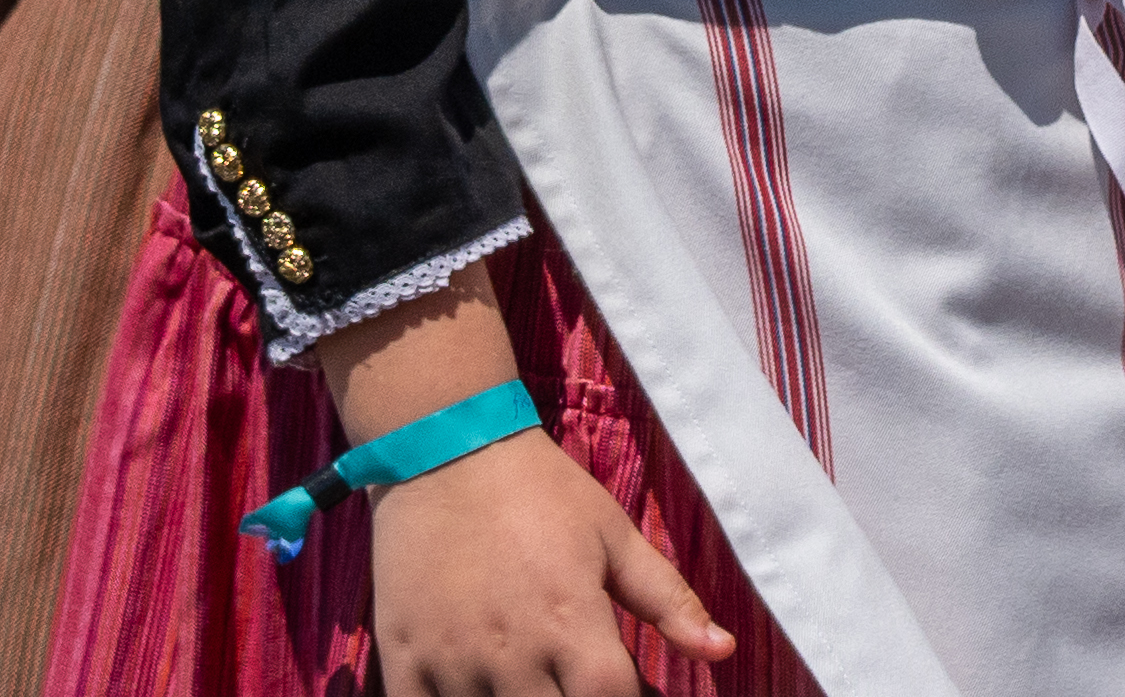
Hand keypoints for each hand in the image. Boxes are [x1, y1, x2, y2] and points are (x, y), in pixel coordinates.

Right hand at [363, 426, 734, 696]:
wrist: (446, 452)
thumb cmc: (542, 492)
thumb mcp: (615, 536)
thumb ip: (668, 600)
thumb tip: (722, 650)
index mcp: (570, 619)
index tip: (633, 692)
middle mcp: (510, 651)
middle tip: (577, 679)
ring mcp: (451, 662)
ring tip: (537, 679)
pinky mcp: (402, 662)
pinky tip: (483, 689)